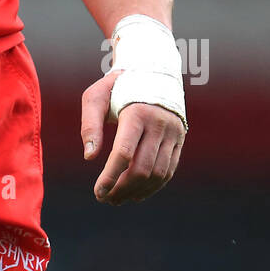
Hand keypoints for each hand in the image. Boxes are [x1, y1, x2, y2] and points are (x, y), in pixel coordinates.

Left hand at [80, 71, 184, 204]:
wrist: (152, 72)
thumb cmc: (117, 87)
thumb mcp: (96, 96)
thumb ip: (90, 124)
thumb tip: (90, 157)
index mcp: (137, 112)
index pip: (124, 153)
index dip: (111, 176)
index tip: (98, 192)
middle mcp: (159, 124)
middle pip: (142, 168)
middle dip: (122, 188)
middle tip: (105, 198)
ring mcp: (173, 133)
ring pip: (157, 173)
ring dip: (137, 191)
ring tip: (117, 199)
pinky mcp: (179, 140)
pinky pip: (168, 170)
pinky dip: (153, 187)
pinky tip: (136, 194)